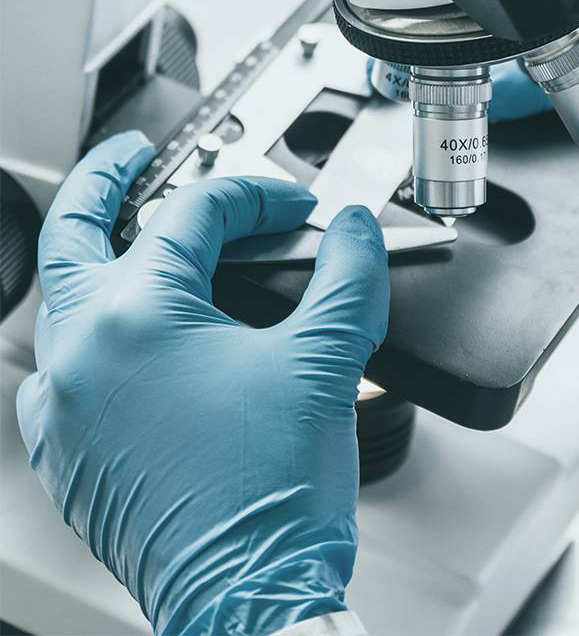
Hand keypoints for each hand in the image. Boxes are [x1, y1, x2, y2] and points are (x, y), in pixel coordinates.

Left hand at [16, 131, 388, 635]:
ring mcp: (62, 406)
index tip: (294, 208)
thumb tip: (352, 229)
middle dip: (106, 180)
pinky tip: (129, 341)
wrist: (248, 597)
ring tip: (134, 239)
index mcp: (137, 317)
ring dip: (97, 260)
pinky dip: (90, 336)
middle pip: (73, 231)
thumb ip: (346, 273)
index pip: (194, 216)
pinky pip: (59, 369)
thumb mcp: (324, 360)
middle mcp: (82, 353)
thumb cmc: (272, 494)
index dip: (255, 196)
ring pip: (60, 300)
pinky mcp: (65, 451)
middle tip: (133, 154)